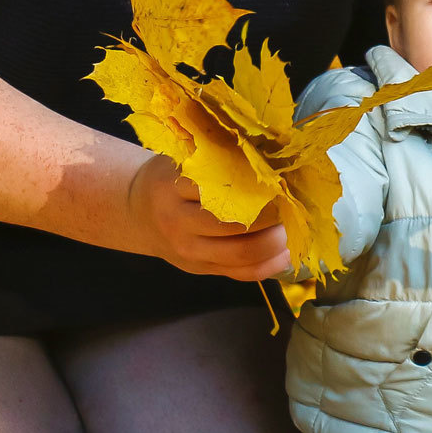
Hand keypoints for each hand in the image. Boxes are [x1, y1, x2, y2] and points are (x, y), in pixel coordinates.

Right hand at [125, 154, 291, 280]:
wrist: (138, 211)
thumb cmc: (170, 176)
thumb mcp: (183, 157)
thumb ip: (219, 160)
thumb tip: (274, 159)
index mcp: (173, 187)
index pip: (221, 188)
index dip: (257, 185)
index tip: (281, 178)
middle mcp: (179, 223)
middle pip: (236, 226)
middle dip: (273, 217)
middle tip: (293, 203)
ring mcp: (189, 252)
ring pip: (242, 255)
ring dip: (276, 242)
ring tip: (293, 226)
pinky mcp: (201, 270)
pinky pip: (242, 275)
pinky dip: (270, 265)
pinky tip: (285, 252)